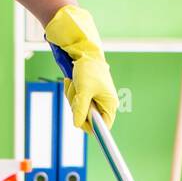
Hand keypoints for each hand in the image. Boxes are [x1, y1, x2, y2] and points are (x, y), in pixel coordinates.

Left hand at [43, 5, 116, 133]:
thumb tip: (77, 124)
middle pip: (87, 118)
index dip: (92, 127)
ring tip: (74, 84)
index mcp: (109, 104)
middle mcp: (103, 103)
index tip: (80, 124)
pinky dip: (71, 92)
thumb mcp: (84, 91)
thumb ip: (81, 109)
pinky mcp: (85, 94)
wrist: (84, 53)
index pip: (104, 126)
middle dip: (77, 106)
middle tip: (76, 94)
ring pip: (78, 110)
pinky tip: (72, 81)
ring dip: (72, 97)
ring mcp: (93, 99)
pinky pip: (75, 101)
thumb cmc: (88, 69)